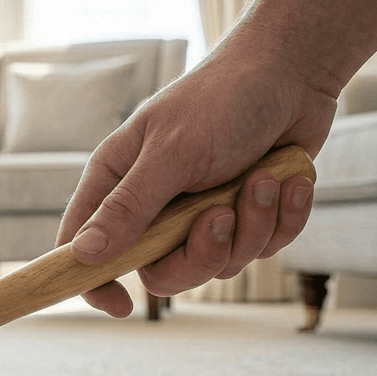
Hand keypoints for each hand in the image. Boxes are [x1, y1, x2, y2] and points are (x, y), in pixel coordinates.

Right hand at [55, 33, 337, 316]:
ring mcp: (202, 213)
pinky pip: (262, 248)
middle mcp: (155, 205)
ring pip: (219, 264)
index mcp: (118, 183)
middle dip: (202, 253)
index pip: (85, 248)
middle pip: (162, 272)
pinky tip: (288, 180)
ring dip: (252, 225)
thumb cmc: (221, 99)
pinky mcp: (247, 215)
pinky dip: (282, 218)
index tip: (122, 305)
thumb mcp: (170, 153)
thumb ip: (128, 207)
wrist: (293, 71)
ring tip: (265, 178)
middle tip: (222, 215)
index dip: (95, 282)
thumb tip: (83, 255)